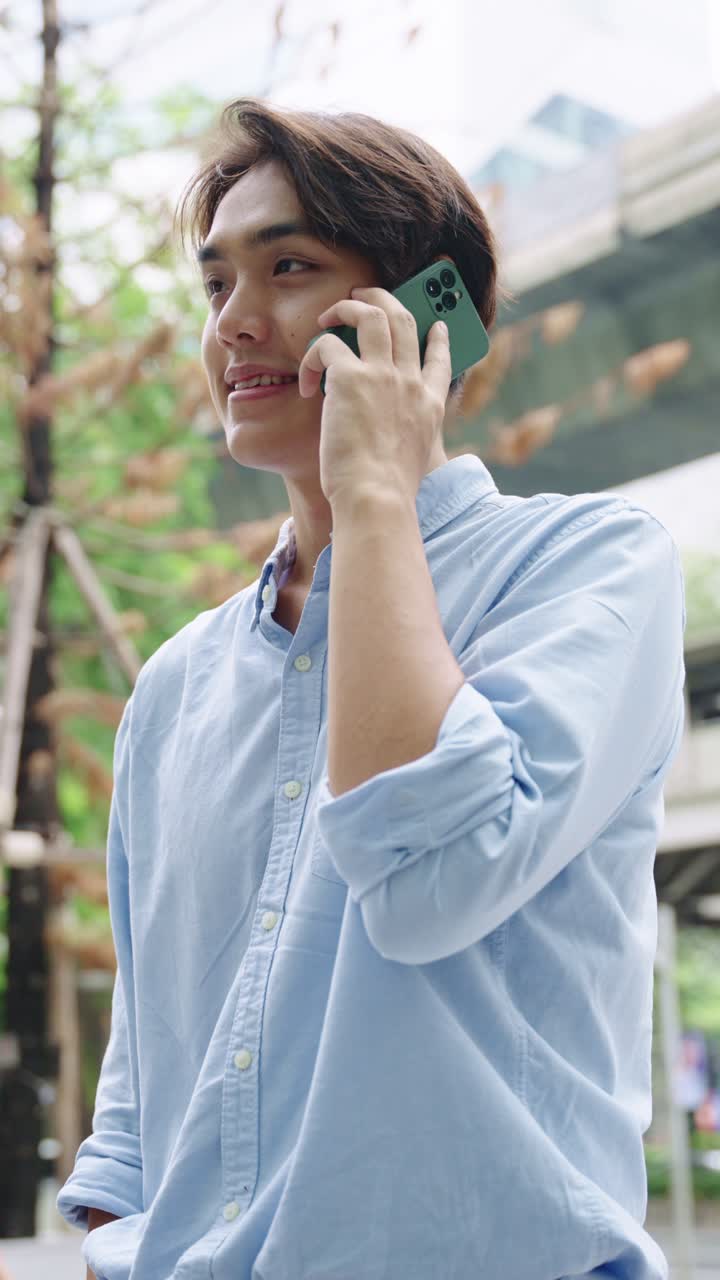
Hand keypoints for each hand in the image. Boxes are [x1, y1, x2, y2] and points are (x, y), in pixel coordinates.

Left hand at [297, 286, 450, 508]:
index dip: (437, 338)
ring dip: (346, 306)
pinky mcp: (350, 378)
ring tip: (328, 314)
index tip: (435, 325)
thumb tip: (390, 439)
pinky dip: (312, 358)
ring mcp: (382, 375)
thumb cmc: (387, 492)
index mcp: (429, 404)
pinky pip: (326, 346)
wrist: (376, 497)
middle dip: (382, 298)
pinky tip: (306, 383)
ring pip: (370, 314)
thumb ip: (407, 438)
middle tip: (362, 295)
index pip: (440, 359)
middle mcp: (410, 382)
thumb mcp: (414, 460)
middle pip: (403, 319)